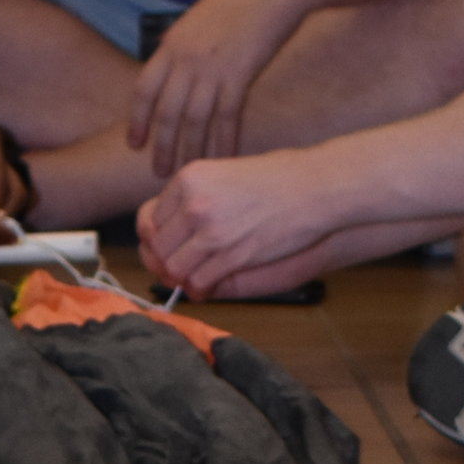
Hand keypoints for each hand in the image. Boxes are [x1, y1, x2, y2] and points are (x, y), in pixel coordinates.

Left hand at [126, 0, 307, 176]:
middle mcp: (185, 58)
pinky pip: (227, 117)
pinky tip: (225, 159)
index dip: (138, 119)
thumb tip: (178, 71)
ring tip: (186, 173)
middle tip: (159, 173)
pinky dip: (225, 141)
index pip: (144, 89)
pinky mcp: (239, 75)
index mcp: (171, 43)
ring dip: (189, 150)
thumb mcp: (200, 19)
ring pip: (194, 120)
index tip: (134, 144)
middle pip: (166, 112)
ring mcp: (211, 68)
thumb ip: (186, 47)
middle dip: (161, 146)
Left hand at [138, 150, 344, 299]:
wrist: (314, 187)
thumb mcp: (224, 174)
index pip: (149, 219)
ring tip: (197, 276)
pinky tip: (211, 284)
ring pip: (174, 269)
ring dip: (183, 278)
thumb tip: (168, 227)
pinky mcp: (231, 254)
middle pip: (158, 247)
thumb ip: (195, 196)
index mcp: (189, 178)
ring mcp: (212, 230)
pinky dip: (201, 288)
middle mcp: (194, 203)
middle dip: (166, 262)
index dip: (157, 240)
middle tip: (181, 268)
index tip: (169, 247)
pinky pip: (198, 282)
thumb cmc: (277, 180)